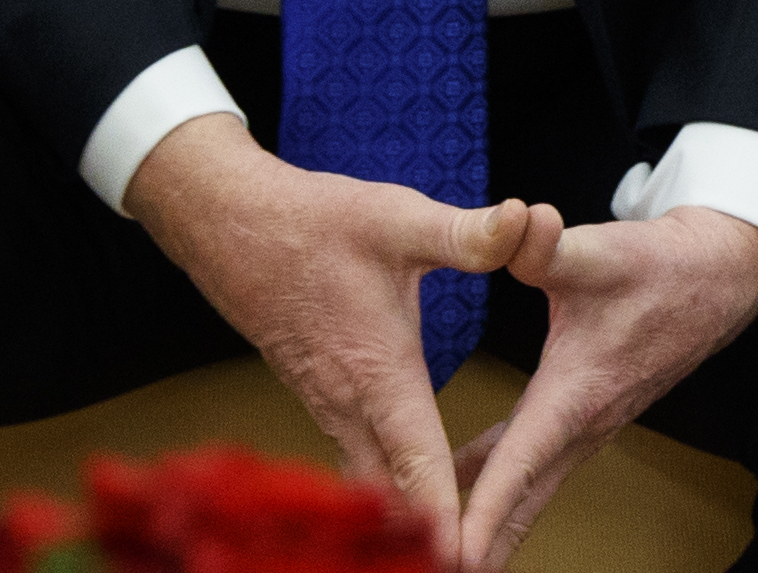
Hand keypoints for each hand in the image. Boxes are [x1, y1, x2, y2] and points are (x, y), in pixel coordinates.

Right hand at [128, 114, 559, 546]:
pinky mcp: (320, 398)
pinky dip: (382, 492)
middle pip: (390, 496)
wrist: (229, 224)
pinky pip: (354, 461)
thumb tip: (528, 220)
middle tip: (467, 561)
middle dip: (425, 538)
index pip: (418, 463)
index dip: (444, 516)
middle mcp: (350, 404)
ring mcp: (329, 406)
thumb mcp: (399, 218)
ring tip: (444, 548)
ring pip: (368, 483)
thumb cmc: (315, 223)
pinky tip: (407, 502)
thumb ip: (465, 233)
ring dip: (403, 519)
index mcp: (379, 373)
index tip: (464, 557)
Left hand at [448, 207, 757, 571]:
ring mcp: (586, 426)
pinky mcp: (585, 416)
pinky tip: (457, 483)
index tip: (453, 556)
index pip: (520, 467)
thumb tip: (521, 220)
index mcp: (576, 393)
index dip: (483, 514)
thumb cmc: (660, 268)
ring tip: (439, 551)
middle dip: (483, 546)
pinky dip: (498, 486)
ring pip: (528, 491)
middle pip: (522, 503)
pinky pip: (532, 465)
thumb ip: (547, 245)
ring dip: (490, 525)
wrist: (715, 278)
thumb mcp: (600, 249)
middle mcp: (582, 423)